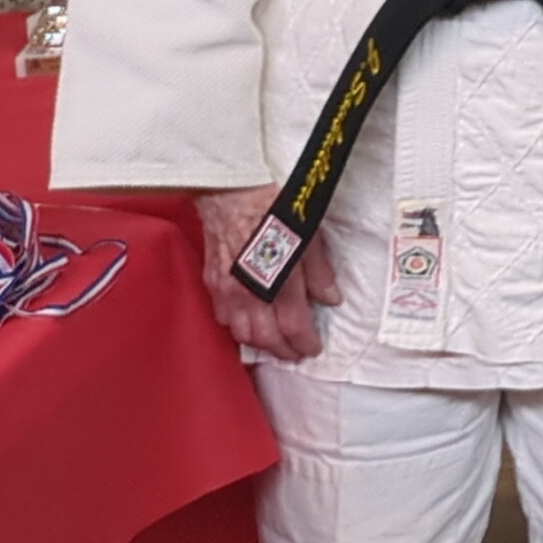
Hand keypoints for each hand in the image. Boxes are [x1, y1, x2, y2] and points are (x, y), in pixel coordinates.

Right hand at [193, 184, 330, 359]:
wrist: (231, 189)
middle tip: (296, 353)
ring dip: (259, 343)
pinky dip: (237, 327)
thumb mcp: (309, 234)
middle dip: (282, 350)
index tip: (314, 348)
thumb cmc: (273, 205)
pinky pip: (223, 316)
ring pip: (241, 332)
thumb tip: (331, 298)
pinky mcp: (211, 280)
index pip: (293, 325)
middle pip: (265, 338)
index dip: (305, 342)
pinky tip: (248, 324)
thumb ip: (319, 271)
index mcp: (278, 278)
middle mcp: (248, 290)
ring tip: (275, 343)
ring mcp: (226, 288)